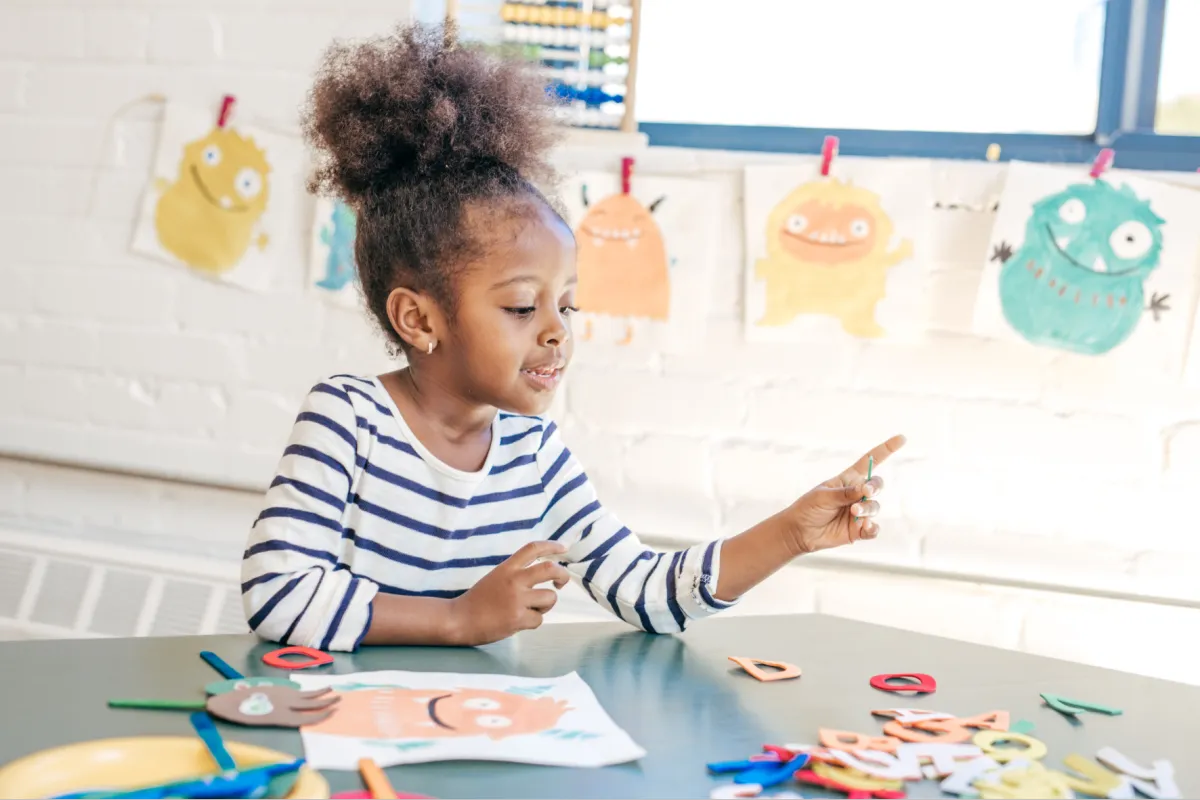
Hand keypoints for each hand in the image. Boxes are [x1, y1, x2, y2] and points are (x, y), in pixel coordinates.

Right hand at [448, 540, 570, 645]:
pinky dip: (533, 622)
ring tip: (530, 610)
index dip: (552, 546)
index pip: (533, 548)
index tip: (564, 548)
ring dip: (545, 605)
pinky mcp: (518, 618)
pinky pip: (539, 619)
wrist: (459, 619)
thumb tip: (542, 577)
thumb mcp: (496, 577)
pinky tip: (518, 622)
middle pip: (550, 569)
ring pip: (550, 598)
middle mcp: (514, 580)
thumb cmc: (477, 601)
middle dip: (562, 575)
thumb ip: (516, 574)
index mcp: (507, 568)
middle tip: (561, 582)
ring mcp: (517, 599)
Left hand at [785, 435, 905, 554]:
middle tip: (866, 492)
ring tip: (854, 512)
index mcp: (848, 479)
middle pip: (877, 485)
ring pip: (875, 507)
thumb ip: (844, 493)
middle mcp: (857, 494)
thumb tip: (864, 491)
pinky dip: (872, 528)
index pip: (870, 461)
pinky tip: (866, 526)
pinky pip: (873, 529)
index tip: (901, 438)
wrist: (800, 532)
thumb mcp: (823, 496)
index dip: (886, 449)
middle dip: (875, 487)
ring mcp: (859, 512)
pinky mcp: (858, 530)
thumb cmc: (808, 508)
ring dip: (867, 508)